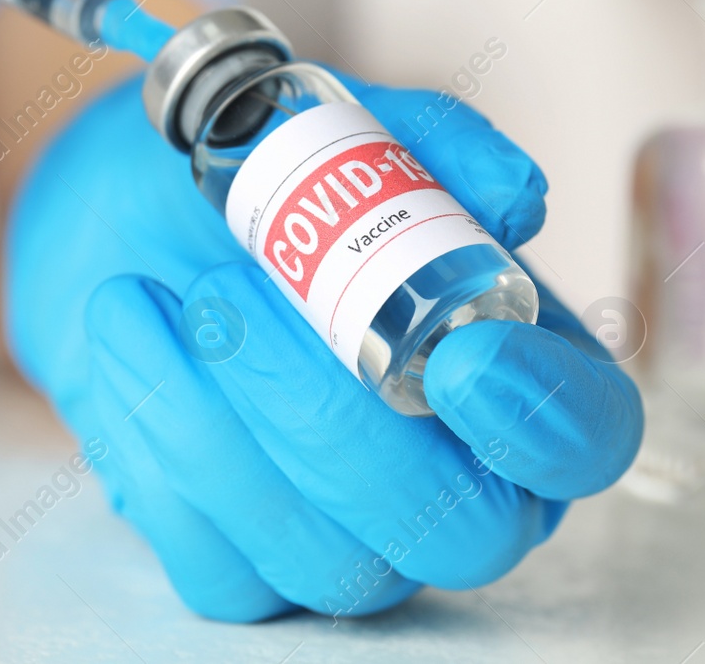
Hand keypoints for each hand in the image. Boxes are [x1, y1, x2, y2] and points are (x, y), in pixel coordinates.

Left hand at [7, 72, 641, 620]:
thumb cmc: (254, 191)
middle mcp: (453, 483)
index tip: (459, 353)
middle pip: (459, 530)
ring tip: (133, 295)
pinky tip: (124, 347)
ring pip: (328, 561)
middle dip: (331, 417)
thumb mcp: (335, 136)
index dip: (543, 417)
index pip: (583, 438)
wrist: (121, 227)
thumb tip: (513, 192)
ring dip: (211, 422)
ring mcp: (350, 540)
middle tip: (224, 290)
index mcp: (513, 375)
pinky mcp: (240, 565)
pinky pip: (218, 569)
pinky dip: (154, 446)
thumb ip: (430, 147)